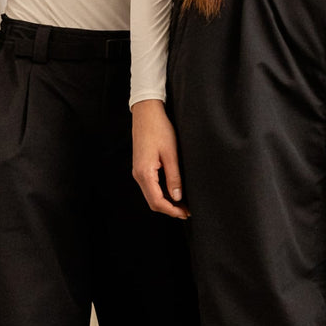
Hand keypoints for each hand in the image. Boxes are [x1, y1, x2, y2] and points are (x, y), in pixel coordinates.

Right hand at [131, 99, 189, 217]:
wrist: (146, 112)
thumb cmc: (159, 129)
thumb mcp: (171, 154)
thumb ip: (174, 177)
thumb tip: (177, 197)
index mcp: (144, 173)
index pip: (157, 201)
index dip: (172, 211)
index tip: (186, 213)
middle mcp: (138, 175)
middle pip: (153, 202)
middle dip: (170, 209)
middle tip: (187, 212)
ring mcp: (138, 171)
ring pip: (151, 195)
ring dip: (167, 202)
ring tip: (183, 204)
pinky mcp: (141, 167)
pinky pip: (151, 187)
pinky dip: (162, 194)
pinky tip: (174, 192)